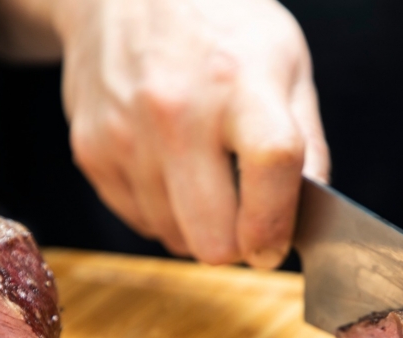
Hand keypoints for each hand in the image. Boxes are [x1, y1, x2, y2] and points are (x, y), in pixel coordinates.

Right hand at [0, 0, 330, 267]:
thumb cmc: (218, 27)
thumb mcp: (285, 63)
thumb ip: (306, 142)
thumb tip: (310, 215)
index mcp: (241, 82)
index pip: (270, 167)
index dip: (276, 224)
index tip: (275, 246)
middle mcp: (177, 109)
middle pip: (213, 236)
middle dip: (236, 244)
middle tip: (245, 220)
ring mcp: (126, 134)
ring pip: (175, 239)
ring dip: (197, 227)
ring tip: (204, 178)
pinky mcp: (91, 151)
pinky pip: (139, 222)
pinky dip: (162, 212)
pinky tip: (170, 169)